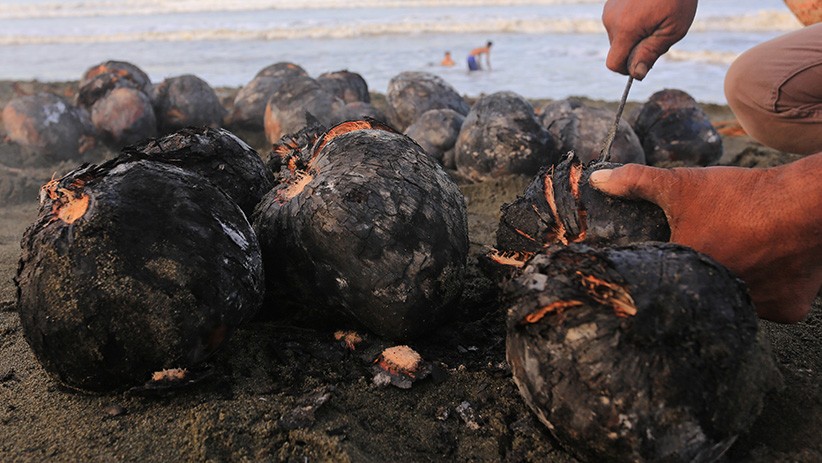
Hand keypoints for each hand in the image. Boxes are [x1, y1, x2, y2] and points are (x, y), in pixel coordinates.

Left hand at [588, 156, 821, 322]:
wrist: (808, 204)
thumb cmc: (739, 197)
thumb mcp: (682, 185)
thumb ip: (637, 183)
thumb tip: (597, 180)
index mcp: (685, 280)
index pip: (662, 284)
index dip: (662, 270)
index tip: (668, 257)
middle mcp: (716, 302)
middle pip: (699, 293)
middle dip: (699, 274)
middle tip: (710, 249)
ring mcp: (755, 310)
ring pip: (736, 299)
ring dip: (734, 280)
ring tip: (738, 252)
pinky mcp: (787, 311)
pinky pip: (771, 301)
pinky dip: (768, 285)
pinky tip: (767, 263)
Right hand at [602, 0, 697, 78]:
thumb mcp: (672, 29)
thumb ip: (651, 53)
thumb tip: (636, 75)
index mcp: (624, 29)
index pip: (614, 64)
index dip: (628, 70)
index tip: (644, 63)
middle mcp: (611, 20)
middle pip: (618, 50)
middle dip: (636, 49)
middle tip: (660, 33)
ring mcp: (609, 10)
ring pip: (619, 37)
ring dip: (635, 36)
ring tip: (656, 18)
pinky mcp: (611, 3)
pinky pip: (619, 23)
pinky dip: (632, 24)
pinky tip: (648, 10)